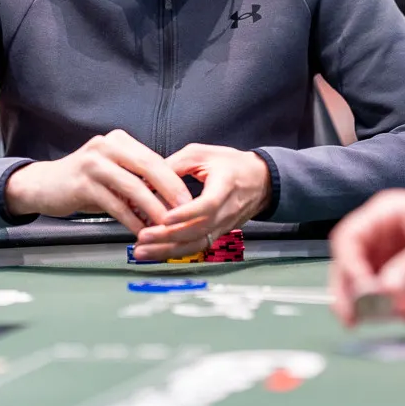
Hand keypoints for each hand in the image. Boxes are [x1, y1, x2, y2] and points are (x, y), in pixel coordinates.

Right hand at [3, 129, 192, 234]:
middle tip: (186, 212)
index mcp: (119, 141)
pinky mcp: (83, 184)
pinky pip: (115, 204)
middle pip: (148, 167)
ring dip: (153, 210)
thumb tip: (171, 197)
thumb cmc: (84, 182)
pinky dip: (131, 220)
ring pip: (133, 188)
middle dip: (170, 191)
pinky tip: (141, 232)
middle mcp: (107, 146)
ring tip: (167, 227)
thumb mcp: (112, 172)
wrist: (44, 185)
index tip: (190, 200)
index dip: (174, 180)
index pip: (154, 159)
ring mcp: (94, 163)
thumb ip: (137, 178)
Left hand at [133, 144, 270, 260]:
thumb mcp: (201, 154)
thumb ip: (174, 165)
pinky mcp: (218, 234)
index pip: (208, 204)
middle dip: (169, 237)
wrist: (261, 181)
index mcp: (226, 185)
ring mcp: (224, 225)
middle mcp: (227, 210)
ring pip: (197, 244)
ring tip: (143, 251)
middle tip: (143, 237)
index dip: (187, 213)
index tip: (165, 218)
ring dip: (168, 250)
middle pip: (199, 230)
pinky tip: (155, 252)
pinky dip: (175, 251)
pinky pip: (197, 246)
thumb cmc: (231, 164)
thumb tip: (146, 180)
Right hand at [328, 191, 404, 326]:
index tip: (364, 291)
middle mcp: (383, 238)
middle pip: (350, 267)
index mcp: (386, 216)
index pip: (349, 238)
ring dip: (384, 308)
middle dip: (354, 295)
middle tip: (356, 321)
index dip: (348, 265)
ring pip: (368, 290)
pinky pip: (391, 302)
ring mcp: (393, 261)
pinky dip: (402, 313)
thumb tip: (386, 290)